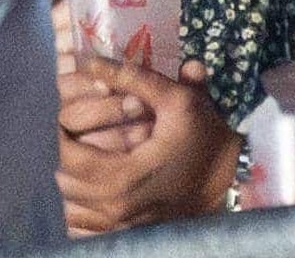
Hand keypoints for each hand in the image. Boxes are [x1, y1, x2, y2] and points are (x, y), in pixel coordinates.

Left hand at [56, 58, 241, 235]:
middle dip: (66, 155)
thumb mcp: (177, 99)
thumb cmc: (204, 137)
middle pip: (65, 183)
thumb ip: (132, 77)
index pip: (68, 157)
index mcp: (124, 177)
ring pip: (71, 209)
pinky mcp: (129, 234)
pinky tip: (92, 189)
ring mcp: (123, 226)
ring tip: (82, 159)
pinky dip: (81, 211)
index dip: (63, 133)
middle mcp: (117, 208)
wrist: (231, 178)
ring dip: (72, 182)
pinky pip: (84, 231)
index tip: (71, 119)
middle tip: (76, 135)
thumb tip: (88, 60)